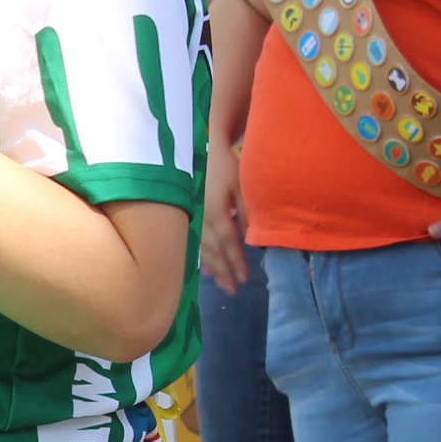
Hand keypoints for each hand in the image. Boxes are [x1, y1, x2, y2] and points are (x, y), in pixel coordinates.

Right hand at [200, 157, 251, 290]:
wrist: (201, 150)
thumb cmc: (225, 166)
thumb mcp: (241, 185)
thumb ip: (246, 211)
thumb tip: (250, 237)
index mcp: (216, 212)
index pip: (229, 243)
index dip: (237, 262)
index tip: (245, 279)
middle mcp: (202, 219)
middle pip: (215, 252)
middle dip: (225, 272)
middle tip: (233, 291)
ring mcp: (193, 219)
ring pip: (203, 250)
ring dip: (214, 269)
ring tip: (222, 285)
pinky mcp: (190, 217)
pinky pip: (195, 242)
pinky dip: (203, 258)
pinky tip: (208, 270)